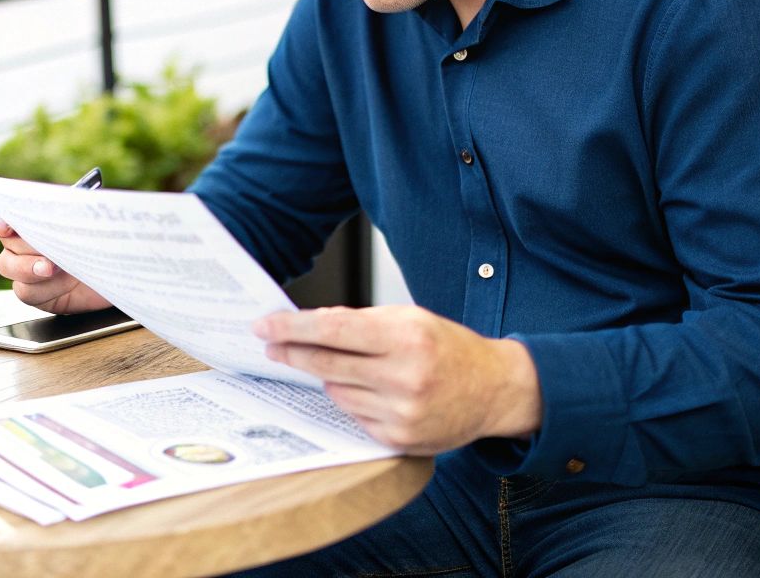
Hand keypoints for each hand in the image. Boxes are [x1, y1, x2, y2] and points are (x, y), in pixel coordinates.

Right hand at [0, 203, 112, 314]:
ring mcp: (27, 269)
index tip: (5, 223)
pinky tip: (63, 282)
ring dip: (28, 267)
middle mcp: (23, 242)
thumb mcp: (93, 219)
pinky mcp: (38, 294)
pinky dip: (44, 287)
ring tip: (50, 267)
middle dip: (25, 241)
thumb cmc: (107, 239)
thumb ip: (74, 208)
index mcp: (32, 217)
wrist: (122, 272)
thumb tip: (68, 202)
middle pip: (7, 240)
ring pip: (8, 266)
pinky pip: (26, 291)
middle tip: (45, 243)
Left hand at [253, 305, 542, 454]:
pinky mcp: (400, 440)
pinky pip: (354, 417)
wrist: (494, 390)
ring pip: (336, 393)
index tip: (264, 325)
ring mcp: (402, 414)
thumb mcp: (411, 319)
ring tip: (349, 366)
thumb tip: (308, 326)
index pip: (334, 330)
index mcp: (408, 337)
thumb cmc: (449, 348)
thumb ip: (362, 322)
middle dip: (292, 353)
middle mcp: (406, 378)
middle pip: (327, 365)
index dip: (293, 328)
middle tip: (270, 345)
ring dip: (329, 378)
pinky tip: (370, 390)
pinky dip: (353, 400)